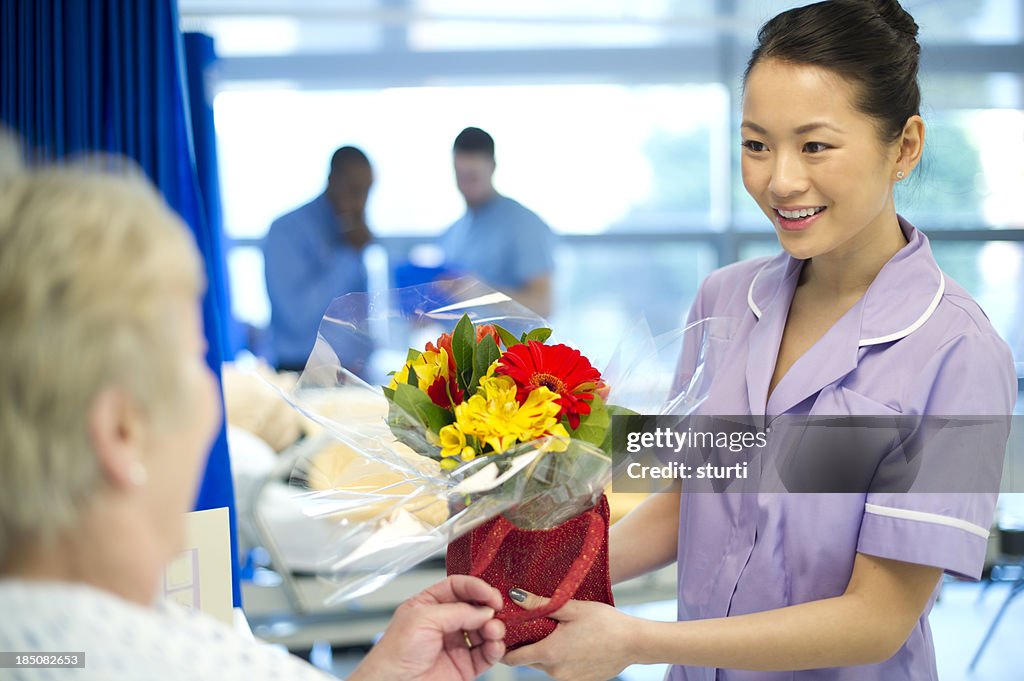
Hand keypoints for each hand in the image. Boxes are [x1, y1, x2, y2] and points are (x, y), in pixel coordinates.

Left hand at [349, 576, 505, 680]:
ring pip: (484, 630)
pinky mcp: (465, 666)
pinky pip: (487, 654)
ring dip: (494, 628)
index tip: (490, 592)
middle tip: (497, 609)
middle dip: (488, 608)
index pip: (457, 587)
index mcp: (429, 605)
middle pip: (475, 608)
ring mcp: (455, 645)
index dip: (475, 587)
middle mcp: (444, 623)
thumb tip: (484, 609)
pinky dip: (496, 648)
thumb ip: (457, 611)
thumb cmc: (394, 655)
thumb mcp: (423, 619)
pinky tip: (495, 645)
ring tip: (494, 630)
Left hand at [502, 590, 635, 680]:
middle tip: (530, 626)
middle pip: (528, 661)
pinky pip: (561, 671)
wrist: (634, 643)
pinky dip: (560, 659)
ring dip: (544, 651)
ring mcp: (567, 680)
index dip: (504, 647)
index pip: (512, 658)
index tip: (504, 634)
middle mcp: (555, 672)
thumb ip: (539, 604)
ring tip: (555, 632)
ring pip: (544, 666)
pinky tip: (571, 643)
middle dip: (525, 646)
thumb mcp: (571, 608)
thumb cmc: (604, 621)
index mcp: (549, 652)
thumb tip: (514, 596)